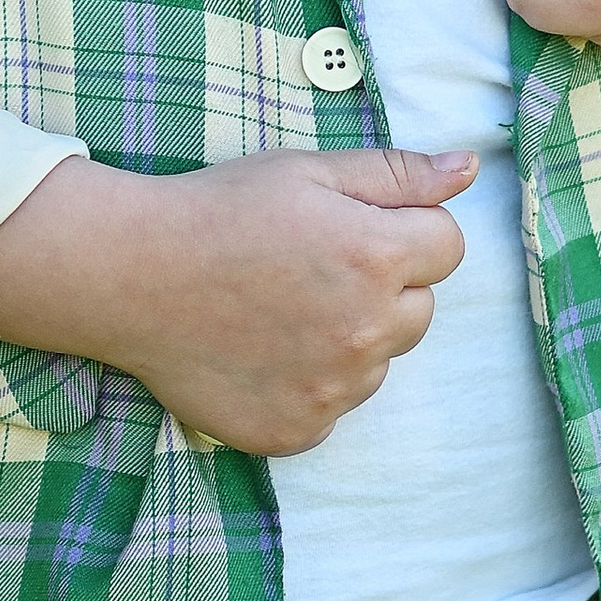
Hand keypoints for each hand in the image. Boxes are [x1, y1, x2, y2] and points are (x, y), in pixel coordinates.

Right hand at [0, 143, 476, 456]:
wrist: (131, 275)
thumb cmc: (220, 210)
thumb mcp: (308, 170)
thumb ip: (397, 174)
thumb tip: (469, 171)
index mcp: (377, 256)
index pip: (448, 247)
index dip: (406, 228)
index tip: (352, 227)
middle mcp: (366, 332)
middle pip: (420, 310)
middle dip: (385, 286)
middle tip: (311, 266)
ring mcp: (334, 389)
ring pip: (378, 361)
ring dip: (351, 338)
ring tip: (281, 308)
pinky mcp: (300, 431)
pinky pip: (336, 405)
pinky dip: (312, 381)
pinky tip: (265, 349)